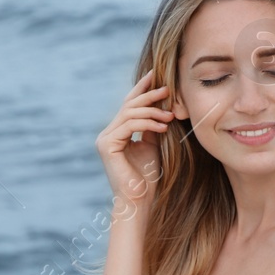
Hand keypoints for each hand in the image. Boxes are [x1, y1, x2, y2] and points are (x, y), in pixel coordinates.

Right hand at [96, 70, 170, 204]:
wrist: (140, 199)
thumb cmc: (147, 177)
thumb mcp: (152, 145)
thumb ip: (152, 127)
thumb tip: (161, 106)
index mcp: (116, 133)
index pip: (128, 105)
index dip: (141, 89)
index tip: (156, 76)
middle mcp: (107, 134)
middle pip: (128, 105)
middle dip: (148, 95)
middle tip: (167, 89)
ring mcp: (104, 139)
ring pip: (129, 113)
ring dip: (152, 112)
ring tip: (169, 116)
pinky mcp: (107, 145)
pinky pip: (129, 125)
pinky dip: (147, 123)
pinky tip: (162, 127)